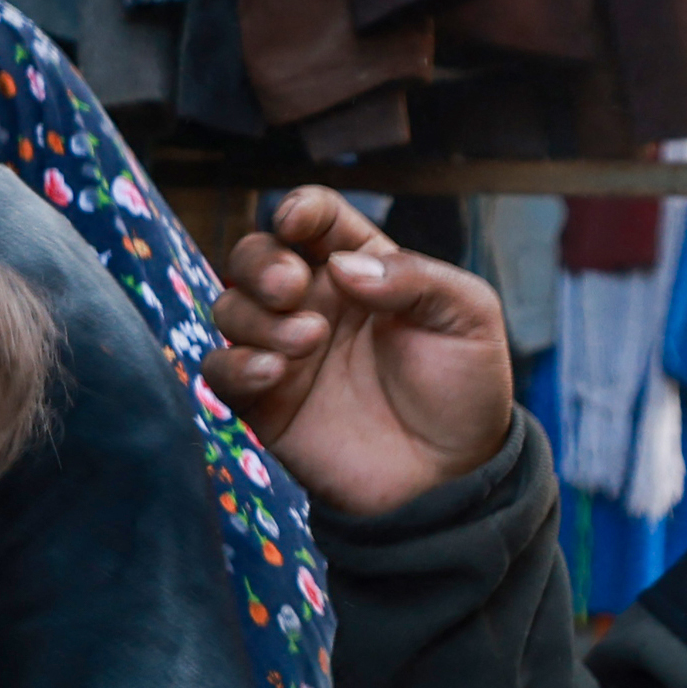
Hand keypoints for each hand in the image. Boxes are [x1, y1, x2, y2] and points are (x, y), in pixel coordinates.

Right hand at [202, 188, 517, 514]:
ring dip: (256, 317)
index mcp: (362, 268)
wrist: (452, 478)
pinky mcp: (263, 402)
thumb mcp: (467, 317)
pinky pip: (219, 369)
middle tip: (291, 288)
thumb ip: (415, 278)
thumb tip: (342, 265)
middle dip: (261, 261)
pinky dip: (235, 364)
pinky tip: (273, 373)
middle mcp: (314, 303)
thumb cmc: (464, 389)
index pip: (315, 220)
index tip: (297, 220)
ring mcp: (284, 351)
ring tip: (308, 342)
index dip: (299, 209)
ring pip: (230, 307)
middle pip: (255, 255)